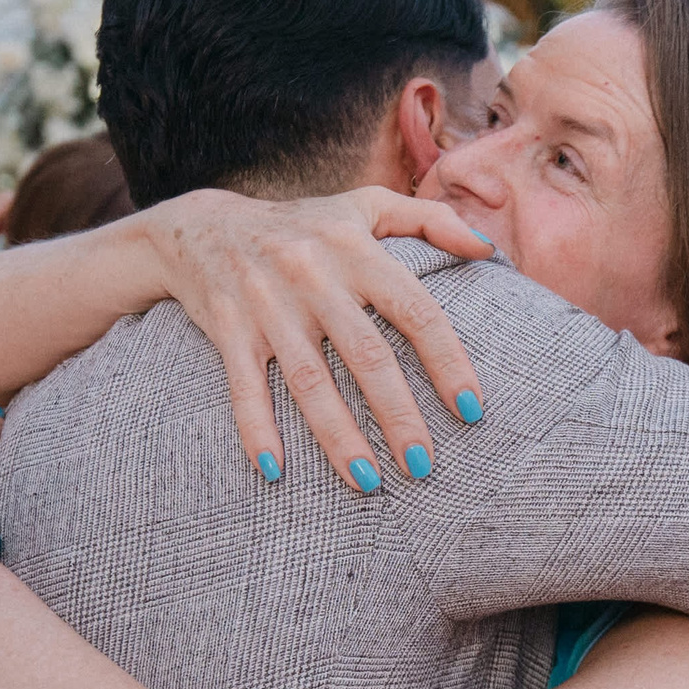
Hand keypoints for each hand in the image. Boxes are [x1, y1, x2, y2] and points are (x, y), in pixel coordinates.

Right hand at [142, 187, 495, 494]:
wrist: (201, 227)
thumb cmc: (303, 225)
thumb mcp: (365, 206)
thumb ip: (430, 220)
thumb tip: (487, 249)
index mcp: (354, 250)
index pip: (414, 309)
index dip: (446, 360)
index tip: (471, 409)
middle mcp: (313, 276)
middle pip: (366, 355)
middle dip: (397, 415)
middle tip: (423, 465)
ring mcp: (268, 305)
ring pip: (309, 380)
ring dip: (337, 436)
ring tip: (367, 482)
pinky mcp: (229, 330)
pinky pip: (244, 386)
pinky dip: (256, 429)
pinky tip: (275, 472)